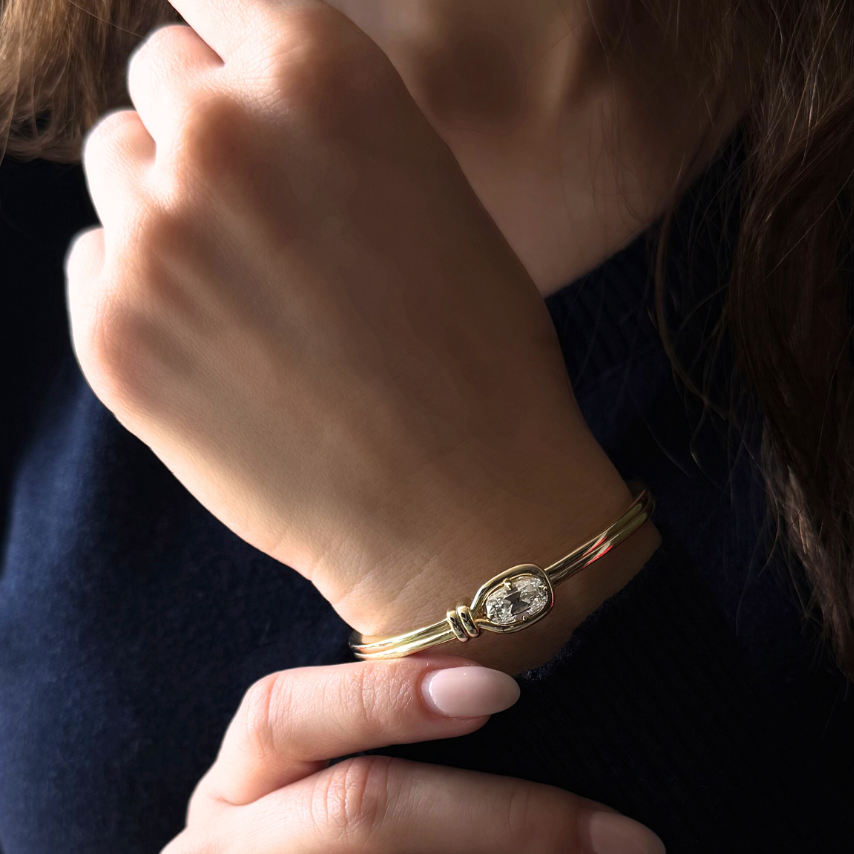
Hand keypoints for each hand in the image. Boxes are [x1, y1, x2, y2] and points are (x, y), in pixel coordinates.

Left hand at [65, 0, 655, 649]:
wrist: (460, 512)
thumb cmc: (475, 357)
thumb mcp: (432, 190)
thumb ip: (324, 118)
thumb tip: (236, 90)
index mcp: (321, 75)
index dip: (239, 56)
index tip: (252, 100)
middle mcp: (222, 134)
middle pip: (160, 80)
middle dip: (206, 135)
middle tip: (270, 226)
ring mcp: (153, 237)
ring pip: (116, 168)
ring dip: (167, 211)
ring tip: (249, 297)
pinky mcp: (111, 333)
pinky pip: (95, 266)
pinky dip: (141, 298)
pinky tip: (222, 355)